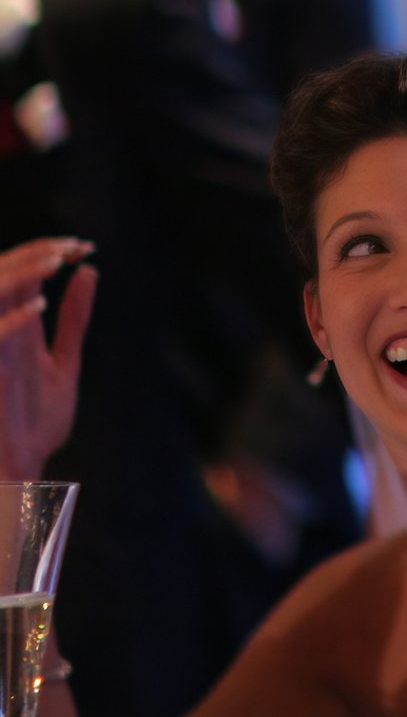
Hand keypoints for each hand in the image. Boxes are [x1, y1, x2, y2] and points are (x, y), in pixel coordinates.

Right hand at [0, 239, 95, 480]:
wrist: (17, 470)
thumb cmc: (35, 422)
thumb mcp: (64, 361)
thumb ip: (75, 319)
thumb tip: (88, 271)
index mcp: (18, 330)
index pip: (23, 276)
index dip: (47, 253)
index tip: (84, 245)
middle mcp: (2, 337)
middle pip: (5, 278)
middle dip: (35, 255)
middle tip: (73, 246)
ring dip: (21, 277)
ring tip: (56, 261)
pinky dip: (13, 321)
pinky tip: (41, 306)